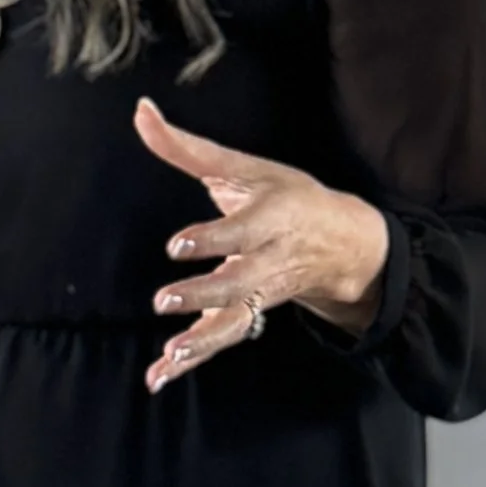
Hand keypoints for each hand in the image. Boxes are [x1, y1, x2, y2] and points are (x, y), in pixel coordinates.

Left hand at [134, 97, 389, 391]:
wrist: (346, 243)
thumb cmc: (287, 196)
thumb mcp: (245, 166)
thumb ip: (187, 147)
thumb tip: (140, 110)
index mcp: (272, 219)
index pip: (242, 231)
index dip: (213, 238)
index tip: (177, 245)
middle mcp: (269, 261)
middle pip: (240, 283)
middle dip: (205, 294)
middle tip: (165, 301)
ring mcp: (262, 294)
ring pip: (234, 322)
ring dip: (202, 342)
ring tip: (170, 356)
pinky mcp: (249, 315)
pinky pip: (222, 340)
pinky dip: (193, 359)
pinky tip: (159, 376)